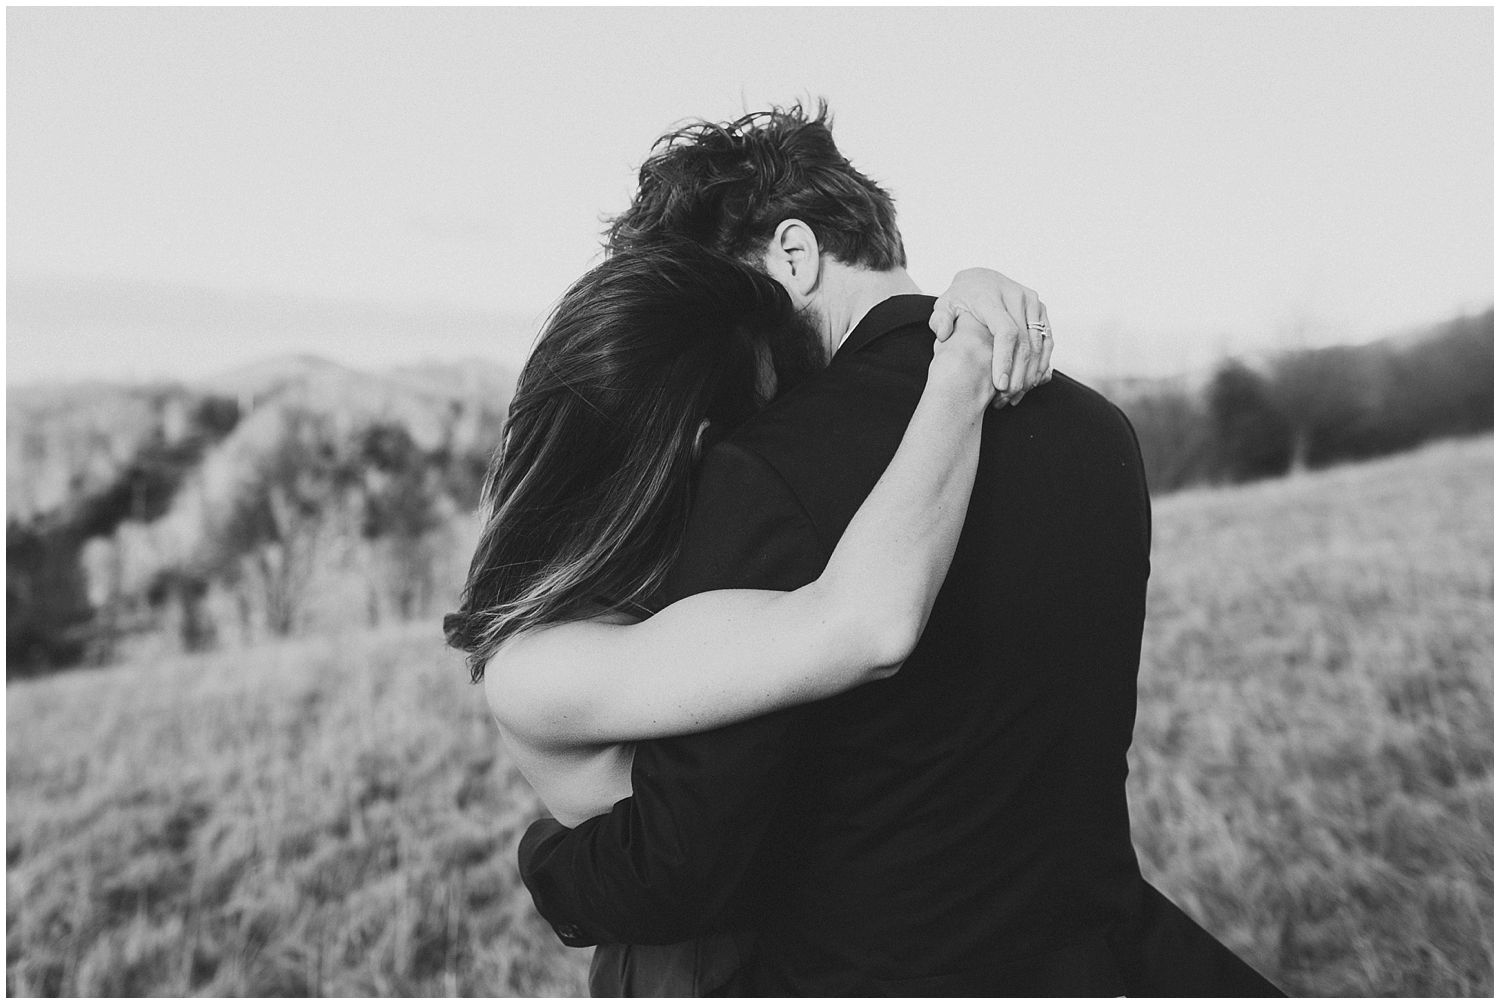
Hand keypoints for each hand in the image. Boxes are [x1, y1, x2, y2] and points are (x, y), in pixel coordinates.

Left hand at [929, 268, 1053, 406]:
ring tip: (1017, 393)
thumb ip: (940, 319)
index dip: (1005, 360)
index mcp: (991, 297)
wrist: (980, 280)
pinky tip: (1030, 381)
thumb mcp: (944, 305)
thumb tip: (943, 333)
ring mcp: (1031, 303)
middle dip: (1018, 373)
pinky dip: (1041, 363)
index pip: (1005, 332)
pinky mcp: (1040, 310)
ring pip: (1039, 344)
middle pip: (1024, 342)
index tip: (1000, 385)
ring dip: (1031, 372)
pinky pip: (1047, 340)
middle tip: (1008, 396)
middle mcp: (1016, 297)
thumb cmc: (961, 297)